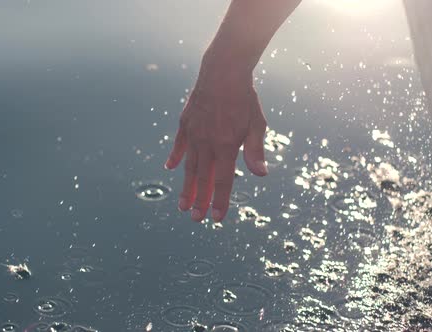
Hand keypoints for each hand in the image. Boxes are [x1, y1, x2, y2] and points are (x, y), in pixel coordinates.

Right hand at [164, 65, 267, 222]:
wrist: (223, 71)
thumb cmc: (244, 99)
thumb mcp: (256, 124)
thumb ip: (255, 151)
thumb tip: (261, 174)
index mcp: (225, 146)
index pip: (222, 181)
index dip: (220, 201)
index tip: (216, 219)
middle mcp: (206, 143)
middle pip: (203, 178)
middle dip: (200, 201)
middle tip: (196, 219)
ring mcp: (193, 134)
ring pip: (189, 166)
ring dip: (186, 187)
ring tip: (183, 205)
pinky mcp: (186, 123)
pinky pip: (179, 145)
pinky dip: (175, 157)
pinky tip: (170, 168)